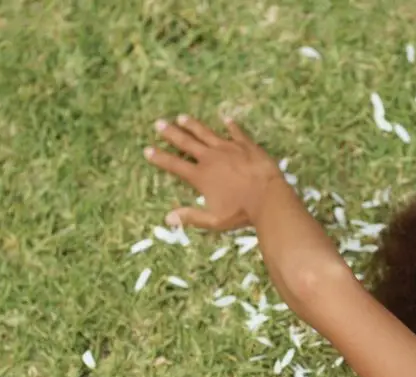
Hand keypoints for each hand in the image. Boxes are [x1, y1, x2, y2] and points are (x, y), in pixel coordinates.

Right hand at [144, 115, 284, 230]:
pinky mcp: (246, 145)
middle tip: (158, 123)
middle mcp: (211, 158)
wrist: (269, 198)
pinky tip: (226, 119)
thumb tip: (167, 218)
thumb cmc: (241, 212)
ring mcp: (229, 148)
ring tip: (182, 117)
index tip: (147, 150)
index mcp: (201, 176)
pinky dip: (230, 126)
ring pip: (206, 133)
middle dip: (171, 133)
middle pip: (186, 142)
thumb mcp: (214, 220)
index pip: (174, 164)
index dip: (159, 157)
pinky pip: (236, 132)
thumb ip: (191, 217)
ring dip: (193, 125)